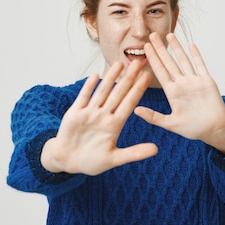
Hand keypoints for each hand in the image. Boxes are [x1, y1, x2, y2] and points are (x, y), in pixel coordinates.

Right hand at [41, 60, 157, 175]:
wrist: (68, 162)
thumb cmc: (91, 162)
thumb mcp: (114, 159)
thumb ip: (135, 153)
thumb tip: (156, 149)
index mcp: (115, 125)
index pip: (130, 103)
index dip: (138, 89)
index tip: (148, 76)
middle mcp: (104, 116)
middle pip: (118, 93)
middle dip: (128, 78)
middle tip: (139, 62)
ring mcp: (89, 113)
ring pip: (102, 92)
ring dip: (110, 78)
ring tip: (119, 63)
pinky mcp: (75, 113)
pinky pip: (83, 98)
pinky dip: (89, 87)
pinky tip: (95, 75)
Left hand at [134, 33, 224, 156]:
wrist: (214, 130)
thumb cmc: (193, 129)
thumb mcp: (170, 124)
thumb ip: (153, 117)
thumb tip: (136, 111)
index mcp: (172, 92)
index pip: (160, 71)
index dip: (153, 59)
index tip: (145, 48)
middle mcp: (182, 84)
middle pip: (169, 62)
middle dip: (160, 49)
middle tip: (151, 35)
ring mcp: (194, 81)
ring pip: (183, 60)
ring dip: (177, 48)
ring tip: (169, 34)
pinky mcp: (207, 81)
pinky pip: (200, 65)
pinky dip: (196, 55)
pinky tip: (190, 44)